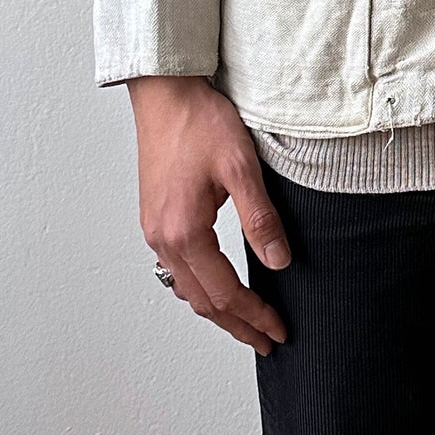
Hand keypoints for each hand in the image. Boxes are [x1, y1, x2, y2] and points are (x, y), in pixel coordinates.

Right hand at [128, 76, 292, 354]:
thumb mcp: (241, 168)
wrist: (165, 93)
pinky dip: (199, 287)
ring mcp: (154, 230)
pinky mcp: (155, 218)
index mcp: (185, 232)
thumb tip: (280, 262)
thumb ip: (261, 219)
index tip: (280, 331)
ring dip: (217, 310)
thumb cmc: (200, 122)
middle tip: (266, 342)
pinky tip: (215, 286)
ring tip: (245, 323)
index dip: (255, 316)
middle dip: (237, 325)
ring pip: (186, 288)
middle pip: (203, 301)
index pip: (226, 293)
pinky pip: (176, 269)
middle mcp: (162, 238)